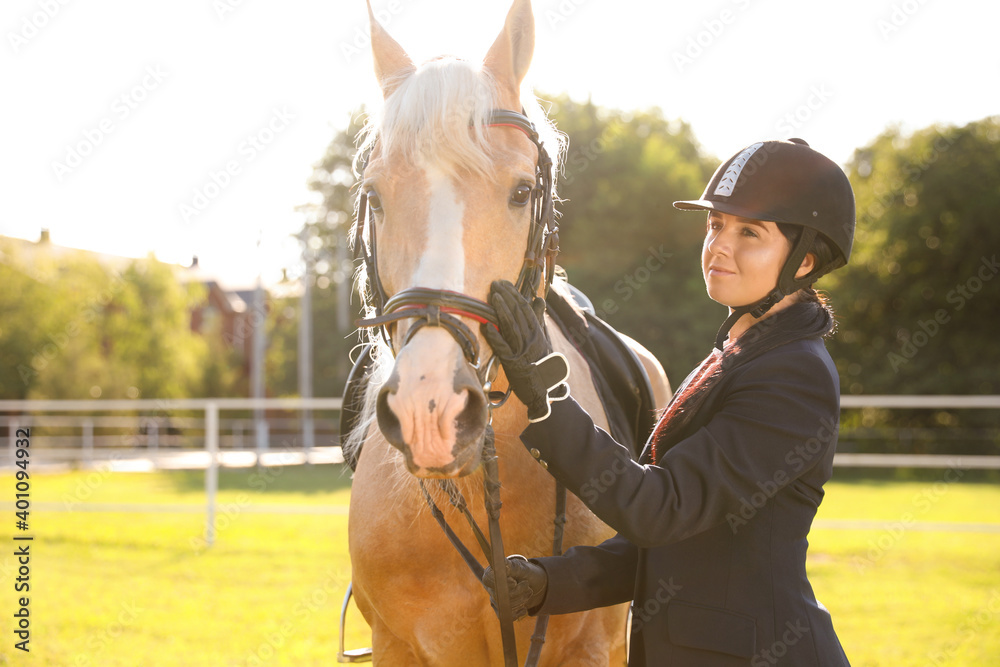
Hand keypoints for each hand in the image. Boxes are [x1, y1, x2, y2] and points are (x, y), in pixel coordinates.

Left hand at [482, 280, 569, 421]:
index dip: (514, 294)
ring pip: (511, 326)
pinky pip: (503, 348)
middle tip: (495, 284)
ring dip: (501, 310)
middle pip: (518, 313)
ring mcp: (522, 351)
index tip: (505, 284)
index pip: (526, 308)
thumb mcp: (543, 339)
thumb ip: (538, 319)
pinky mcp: (513, 363)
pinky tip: (486, 326)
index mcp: (538, 333)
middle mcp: (531, 340)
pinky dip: (495, 336)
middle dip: (506, 296)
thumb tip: (538, 299)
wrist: (544, 389)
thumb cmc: (542, 363)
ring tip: (493, 296)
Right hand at [482, 555, 548, 620]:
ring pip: (505, 606)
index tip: (515, 582)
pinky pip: (508, 615)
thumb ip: (513, 567)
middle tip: (528, 586)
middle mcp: (490, 587)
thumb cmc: (525, 573)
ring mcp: (494, 600)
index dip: (501, 582)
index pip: (488, 579)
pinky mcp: (501, 611)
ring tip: (529, 592)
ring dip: (520, 600)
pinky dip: (519, 612)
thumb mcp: (521, 568)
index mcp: (491, 573)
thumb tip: (505, 565)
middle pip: (498, 595)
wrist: (534, 584)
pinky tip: (524, 607)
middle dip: (516, 592)